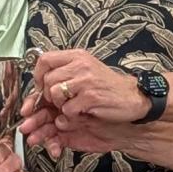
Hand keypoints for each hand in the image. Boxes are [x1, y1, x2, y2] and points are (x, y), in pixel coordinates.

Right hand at [19, 96, 120, 156]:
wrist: (127, 121)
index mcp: (65, 89)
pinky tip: (54, 148)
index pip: (42, 93)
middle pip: (40, 111)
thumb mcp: (92, 87)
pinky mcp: (68, 138)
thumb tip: (53, 94)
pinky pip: (54, 142)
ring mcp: (64, 122)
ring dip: (38, 133)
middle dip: (33, 119)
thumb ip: (71, 88)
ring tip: (34, 138)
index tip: (29, 107)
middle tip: (27, 125)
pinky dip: (52, 146)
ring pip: (44, 127)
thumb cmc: (113, 100)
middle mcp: (62, 105)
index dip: (34, 100)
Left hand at [30, 49, 149, 124]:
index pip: (45, 59)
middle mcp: (81, 65)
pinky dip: (70, 115)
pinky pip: (67, 108)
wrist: (134, 96)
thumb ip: (66, 71)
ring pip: (54, 93)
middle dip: (48, 95)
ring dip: (59, 105)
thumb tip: (41, 80)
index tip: (41, 85)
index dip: (38, 75)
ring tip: (71, 106)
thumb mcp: (87, 70)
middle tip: (59, 101)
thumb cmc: (109, 86)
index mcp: (78, 56)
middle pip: (47, 79)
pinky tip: (81, 112)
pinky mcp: (90, 97)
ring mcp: (86, 80)